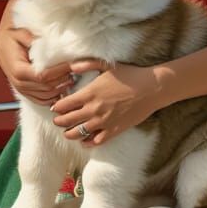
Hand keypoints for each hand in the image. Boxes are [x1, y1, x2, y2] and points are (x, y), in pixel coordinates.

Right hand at [0, 24, 74, 105]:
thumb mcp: (21, 32)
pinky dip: (54, 97)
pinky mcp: (25, 93)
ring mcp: (21, 90)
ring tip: (71, 77)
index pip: (43, 76)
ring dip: (61, 89)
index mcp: (18, 70)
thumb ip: (33, 39)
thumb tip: (48, 43)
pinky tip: (62, 87)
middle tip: (76, 70)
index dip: (59, 72)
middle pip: (47, 88)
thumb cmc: (11, 36)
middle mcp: (19, 83)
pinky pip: (42, 101)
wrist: (2, 44)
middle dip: (63, 80)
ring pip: (47, 96)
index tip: (72, 64)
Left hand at [50, 60, 166, 146]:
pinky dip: (88, 143)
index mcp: (89, 93)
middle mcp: (93, 109)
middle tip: (57, 121)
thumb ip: (87, 64)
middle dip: (59, 122)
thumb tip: (72, 66)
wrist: (150, 89)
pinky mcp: (115, 130)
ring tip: (67, 133)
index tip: (56, 107)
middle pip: (68, 121)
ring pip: (79, 133)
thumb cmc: (129, 75)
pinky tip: (84, 141)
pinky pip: (96, 141)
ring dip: (69, 134)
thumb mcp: (106, 65)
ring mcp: (104, 121)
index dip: (57, 107)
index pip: (64, 105)